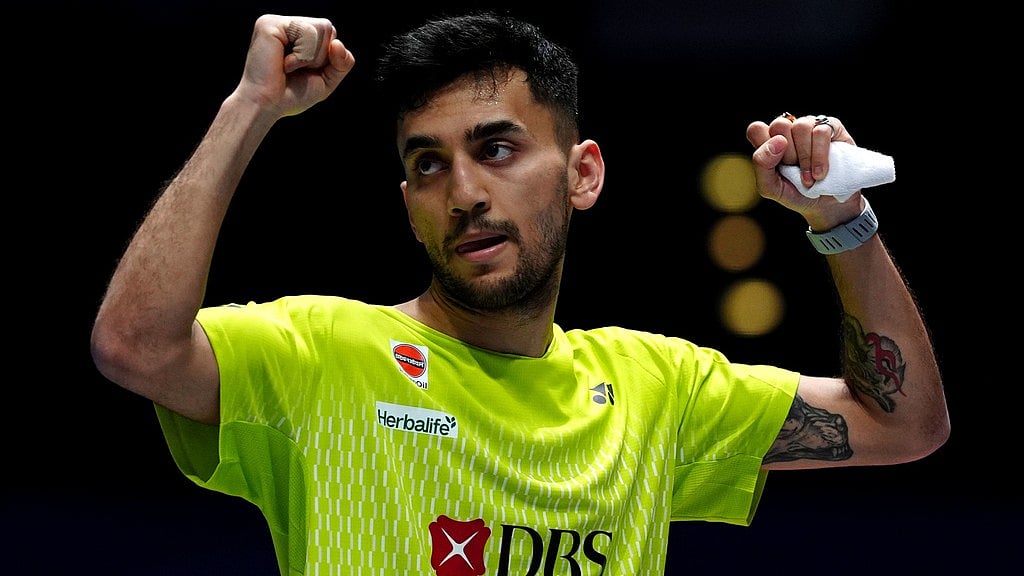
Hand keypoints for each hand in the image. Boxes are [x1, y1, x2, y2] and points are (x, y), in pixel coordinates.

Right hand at [233, 14, 355, 118]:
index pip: (329, 32)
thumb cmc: (291, 95)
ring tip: (288, 67)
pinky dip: (302, 55)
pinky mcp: (269, 24)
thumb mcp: (326, 79)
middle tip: (296, 70)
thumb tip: (337, 43)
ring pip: (320, 29)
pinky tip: (284, 64)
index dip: (327, 57)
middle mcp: (286, 24)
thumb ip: (342, 62)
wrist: (267, 106)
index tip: (304, 71)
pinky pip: (306, 32)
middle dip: (320, 56)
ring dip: (311, 57)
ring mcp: (276, 22)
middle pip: (327, 27)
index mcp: (296, 33)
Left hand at [746, 113, 862, 226]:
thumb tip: (778, 141)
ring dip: (805, 157)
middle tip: (794, 169)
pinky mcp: (831, 126)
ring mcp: (809, 126)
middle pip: (779, 124)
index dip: (763, 143)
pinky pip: (821, 131)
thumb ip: (762, 165)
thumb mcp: (772, 188)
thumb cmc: (796, 193)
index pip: (756, 129)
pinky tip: (820, 173)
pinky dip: (820, 156)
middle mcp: (788, 131)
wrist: (827, 204)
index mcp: (769, 142)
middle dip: (788, 153)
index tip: (775, 163)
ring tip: (810, 178)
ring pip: (801, 126)